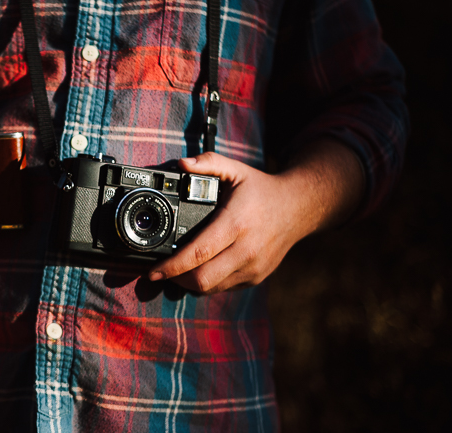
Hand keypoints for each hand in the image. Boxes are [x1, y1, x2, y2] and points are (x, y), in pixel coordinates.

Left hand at [148, 140, 363, 293]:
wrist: (299, 208)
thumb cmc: (262, 189)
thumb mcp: (236, 169)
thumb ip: (208, 162)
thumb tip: (181, 163)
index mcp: (236, 224)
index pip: (198, 253)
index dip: (172, 266)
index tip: (152, 271)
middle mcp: (246, 250)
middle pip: (202, 279)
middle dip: (175, 279)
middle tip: (158, 272)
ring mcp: (254, 267)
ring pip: (212, 288)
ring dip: (189, 284)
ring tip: (175, 271)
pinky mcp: (257, 277)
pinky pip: (224, 287)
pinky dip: (207, 283)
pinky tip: (197, 270)